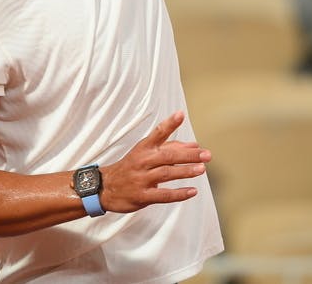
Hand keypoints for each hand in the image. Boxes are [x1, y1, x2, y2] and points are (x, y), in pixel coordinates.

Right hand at [97, 111, 211, 213]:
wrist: (105, 187)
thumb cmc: (131, 167)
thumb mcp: (146, 153)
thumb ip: (171, 148)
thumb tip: (195, 145)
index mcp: (144, 148)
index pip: (157, 133)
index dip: (169, 124)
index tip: (180, 114)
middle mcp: (142, 161)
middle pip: (167, 156)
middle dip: (188, 155)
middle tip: (206, 154)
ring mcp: (141, 179)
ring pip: (166, 174)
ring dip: (185, 171)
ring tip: (202, 169)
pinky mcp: (142, 196)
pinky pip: (163, 195)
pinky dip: (178, 193)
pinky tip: (192, 191)